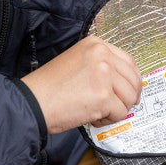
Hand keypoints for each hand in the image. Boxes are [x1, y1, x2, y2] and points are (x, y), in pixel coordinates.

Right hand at [21, 35, 142, 133]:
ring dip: (116, 109)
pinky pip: (120, 113)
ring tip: (97, 111)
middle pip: (133, 80)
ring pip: (129, 98)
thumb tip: (125, 82)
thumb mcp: (78, 62)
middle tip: (117, 106)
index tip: (129, 91)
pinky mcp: (103, 96)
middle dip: (128, 97)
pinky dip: (108, 120)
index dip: (131, 80)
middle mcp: (102, 55)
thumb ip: (101, 66)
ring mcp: (104, 75)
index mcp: (96, 44)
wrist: (32, 101)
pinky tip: (92, 117)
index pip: (129, 62)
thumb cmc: (50, 87)